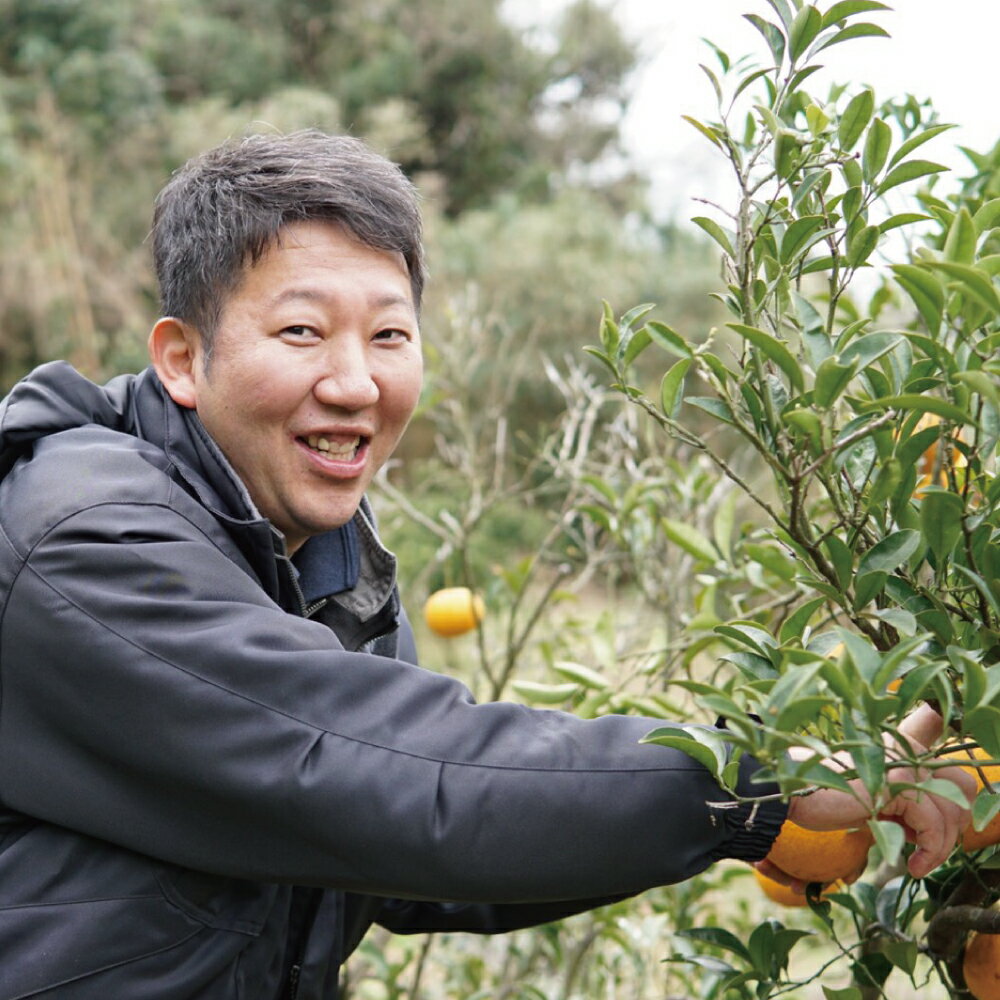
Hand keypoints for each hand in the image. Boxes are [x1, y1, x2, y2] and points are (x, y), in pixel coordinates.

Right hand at [780, 705, 975, 880]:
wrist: (792, 791)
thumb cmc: (826, 797)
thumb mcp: (874, 797)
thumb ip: (903, 802)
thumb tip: (932, 832)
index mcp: (901, 747)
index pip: (949, 768)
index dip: (955, 800)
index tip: (937, 830)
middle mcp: (905, 748)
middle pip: (962, 785)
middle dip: (954, 823)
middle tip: (931, 847)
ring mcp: (901, 763)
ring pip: (952, 809)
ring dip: (941, 845)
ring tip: (918, 862)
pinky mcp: (894, 783)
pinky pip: (933, 824)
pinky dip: (930, 850)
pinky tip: (911, 864)